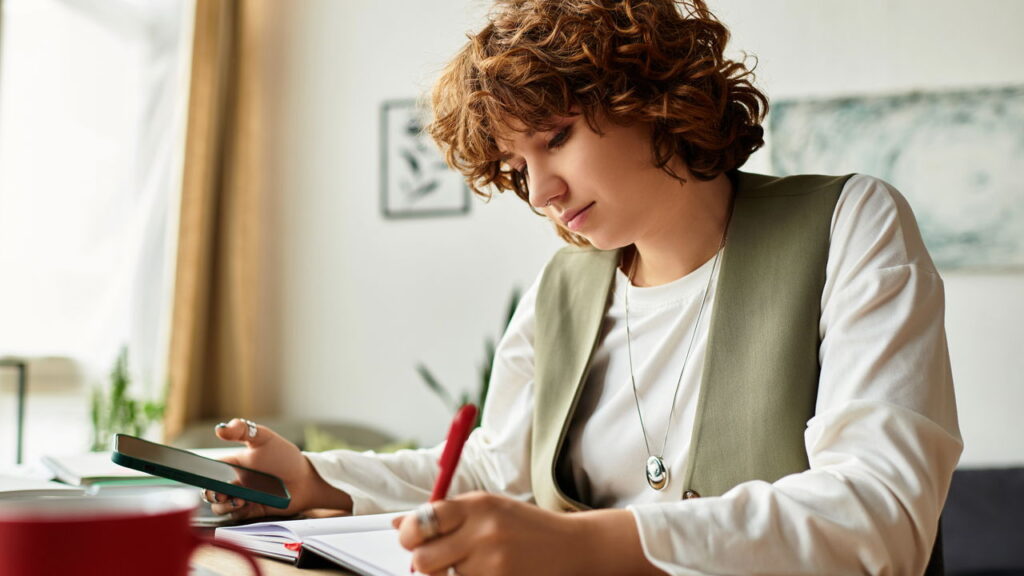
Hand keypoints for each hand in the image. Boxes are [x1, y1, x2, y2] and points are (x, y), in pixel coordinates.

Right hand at [204, 418, 351, 519]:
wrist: (306, 480)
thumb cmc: (285, 457)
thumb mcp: (265, 439)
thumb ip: (244, 430)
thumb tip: (219, 428)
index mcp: (233, 464)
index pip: (209, 470)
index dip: (201, 474)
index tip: (201, 476)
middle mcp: (234, 482)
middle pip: (210, 491)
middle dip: (210, 493)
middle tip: (220, 492)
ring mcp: (241, 498)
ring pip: (219, 506)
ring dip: (223, 505)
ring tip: (239, 499)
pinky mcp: (251, 511)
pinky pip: (235, 517)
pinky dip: (237, 513)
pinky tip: (247, 504)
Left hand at [394, 492, 662, 575]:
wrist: (572, 547)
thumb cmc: (525, 526)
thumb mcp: (488, 508)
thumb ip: (445, 514)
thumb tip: (399, 524)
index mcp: (477, 505)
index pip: (424, 519)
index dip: (409, 534)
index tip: (411, 539)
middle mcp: (484, 532)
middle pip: (424, 559)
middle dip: (422, 563)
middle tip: (434, 561)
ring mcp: (493, 564)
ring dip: (450, 575)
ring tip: (472, 565)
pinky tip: (484, 573)